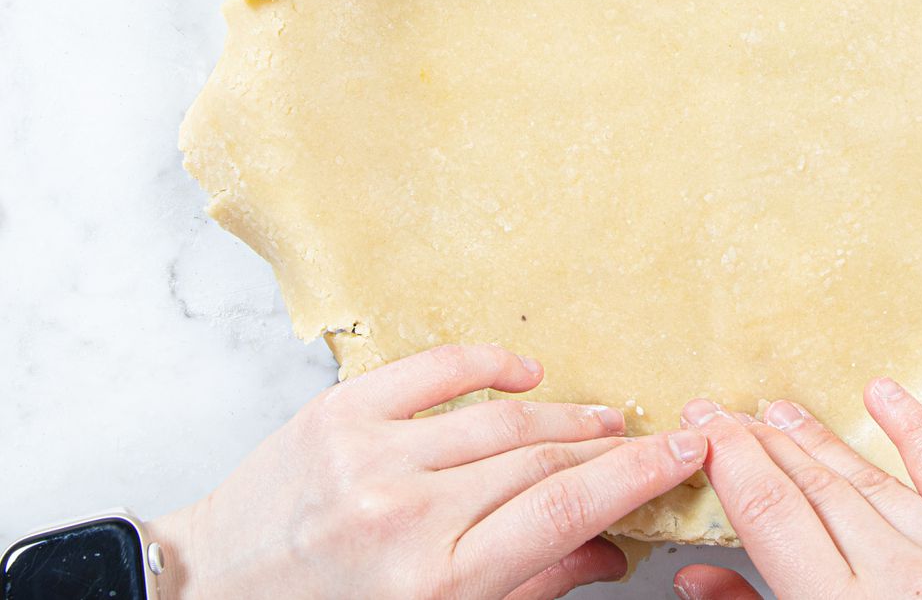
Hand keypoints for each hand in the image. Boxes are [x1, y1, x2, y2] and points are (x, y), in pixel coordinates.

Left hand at [148, 344, 707, 599]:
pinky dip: (491, 365)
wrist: (214, 593)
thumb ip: (534, 586)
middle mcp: (406, 516)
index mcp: (435, 584)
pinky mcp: (340, 412)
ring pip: (503, 419)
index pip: (564, 510)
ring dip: (565, 415)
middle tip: (652, 438)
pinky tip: (526, 372)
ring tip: (601, 418)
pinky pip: (436, 369)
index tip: (686, 452)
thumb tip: (614, 549)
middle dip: (610, 447)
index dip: (637, 475)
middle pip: (542, 460)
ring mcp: (371, 457)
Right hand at [672, 378, 921, 599]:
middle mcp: (908, 584)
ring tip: (785, 413)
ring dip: (821, 440)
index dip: (732, 461)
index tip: (706, 430)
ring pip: (874, 479)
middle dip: (764, 444)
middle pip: (816, 488)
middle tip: (728, 415)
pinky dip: (914, 429)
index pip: (772, 513)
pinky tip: (882, 396)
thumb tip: (699, 576)